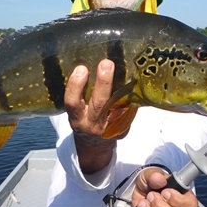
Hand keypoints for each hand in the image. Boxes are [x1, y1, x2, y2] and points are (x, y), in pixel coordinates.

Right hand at [64, 59, 127, 173]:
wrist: (93, 144)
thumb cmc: (83, 117)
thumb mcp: (76, 109)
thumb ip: (80, 93)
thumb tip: (91, 62)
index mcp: (76, 118)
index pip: (72, 102)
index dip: (75, 86)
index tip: (81, 68)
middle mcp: (91, 124)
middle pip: (98, 104)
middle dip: (103, 83)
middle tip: (106, 64)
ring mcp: (109, 129)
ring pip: (117, 107)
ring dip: (122, 89)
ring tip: (126, 71)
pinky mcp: (122, 129)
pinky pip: (128, 111)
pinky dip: (131, 97)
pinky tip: (134, 82)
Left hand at [130, 168, 197, 206]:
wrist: (137, 189)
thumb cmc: (149, 181)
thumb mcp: (149, 173)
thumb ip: (154, 174)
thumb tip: (160, 179)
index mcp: (181, 195)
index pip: (191, 205)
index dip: (178, 201)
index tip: (165, 192)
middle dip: (159, 206)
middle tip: (150, 195)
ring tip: (142, 202)